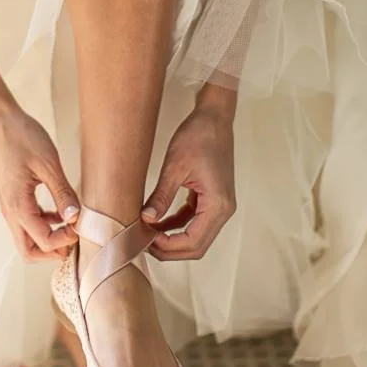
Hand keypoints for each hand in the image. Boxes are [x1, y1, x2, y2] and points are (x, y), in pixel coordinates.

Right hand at [0, 105, 79, 261]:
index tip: (80, 227)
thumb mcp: (48, 164)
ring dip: (49, 238)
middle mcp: (10, 212)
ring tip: (70, 225)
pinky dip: (43, 224)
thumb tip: (76, 218)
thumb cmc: (22, 138)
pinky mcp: (12, 198)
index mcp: (18, 206)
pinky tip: (60, 211)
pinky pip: (27, 222)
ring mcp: (9, 206)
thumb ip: (63, 193)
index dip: (64, 241)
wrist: (0, 121)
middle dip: (52, 251)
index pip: (42, 241)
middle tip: (74, 239)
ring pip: (27, 238)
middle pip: (29, 250)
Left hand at [141, 104, 235, 260]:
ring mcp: (219, 206)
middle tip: (142, 241)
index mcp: (218, 205)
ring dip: (172, 239)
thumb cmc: (199, 136)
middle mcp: (223, 210)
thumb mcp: (174, 167)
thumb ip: (161, 196)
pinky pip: (194, 222)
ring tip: (146, 232)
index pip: (193, 242)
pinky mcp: (212, 199)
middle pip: (196, 246)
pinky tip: (156, 221)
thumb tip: (146, 219)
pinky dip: (176, 225)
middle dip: (169, 249)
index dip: (167, 246)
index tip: (144, 238)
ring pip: (195, 237)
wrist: (213, 118)